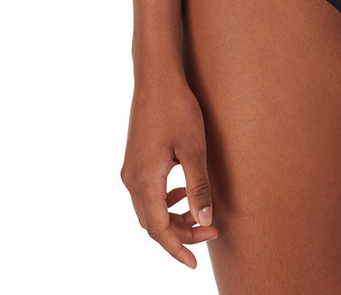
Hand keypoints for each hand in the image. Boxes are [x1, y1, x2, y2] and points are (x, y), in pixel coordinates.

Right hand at [120, 73, 218, 267]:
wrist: (156, 77)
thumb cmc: (177, 109)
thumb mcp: (194, 149)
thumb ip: (199, 188)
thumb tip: (205, 221)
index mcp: (145, 180)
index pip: (159, 230)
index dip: (178, 248)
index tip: (196, 262)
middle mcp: (131, 179)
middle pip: (153, 223)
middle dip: (180, 233)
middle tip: (210, 231)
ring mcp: (130, 169)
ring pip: (149, 209)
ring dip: (173, 218)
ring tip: (199, 214)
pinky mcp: (134, 160)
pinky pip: (147, 194)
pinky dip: (165, 201)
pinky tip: (182, 191)